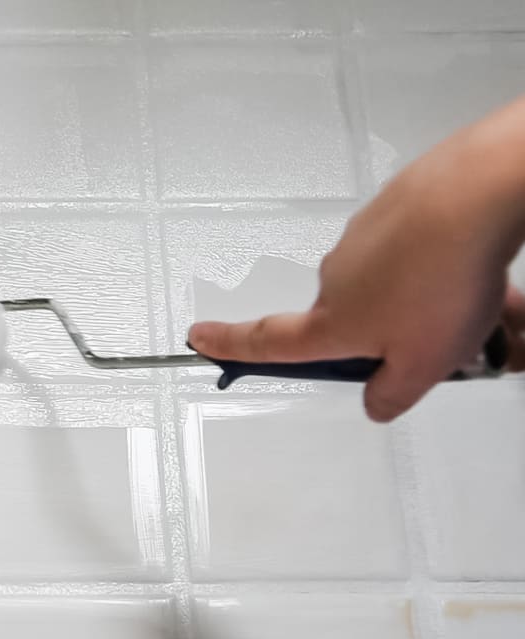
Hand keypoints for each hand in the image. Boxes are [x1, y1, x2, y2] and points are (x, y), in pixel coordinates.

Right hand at [188, 97, 524, 421]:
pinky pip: (415, 248)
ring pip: (391, 283)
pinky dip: (441, 264)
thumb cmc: (440, 278)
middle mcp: (337, 278)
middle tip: (437, 345)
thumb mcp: (424, 367)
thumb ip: (393, 395)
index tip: (200, 337)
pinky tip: (475, 269)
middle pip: (351, 318)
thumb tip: (377, 404)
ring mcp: (364, 239)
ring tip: (475, 307)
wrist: (473, 196)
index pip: (268, 342)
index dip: (230, 344)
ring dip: (426, 300)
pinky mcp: (397, 208)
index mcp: (331, 321)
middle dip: (389, 334)